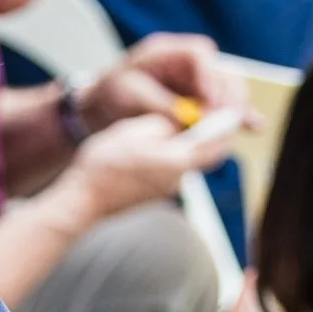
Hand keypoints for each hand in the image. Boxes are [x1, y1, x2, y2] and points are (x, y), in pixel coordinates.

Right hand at [55, 113, 233, 222]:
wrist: (82, 200)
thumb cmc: (105, 164)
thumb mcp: (135, 129)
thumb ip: (163, 124)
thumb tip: (177, 124)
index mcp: (178, 160)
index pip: (217, 143)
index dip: (226, 125)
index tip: (230, 110)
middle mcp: (177, 179)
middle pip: (206, 156)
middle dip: (212, 136)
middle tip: (209, 116)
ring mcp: (164, 190)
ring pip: (187, 163)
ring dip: (189, 146)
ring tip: (179, 127)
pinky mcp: (151, 194)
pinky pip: (170, 172)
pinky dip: (171, 157)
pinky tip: (155, 146)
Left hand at [81, 33, 251, 134]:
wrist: (101, 103)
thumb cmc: (112, 95)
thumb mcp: (132, 98)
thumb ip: (162, 107)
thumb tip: (192, 120)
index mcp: (168, 51)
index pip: (200, 57)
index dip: (210, 80)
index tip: (213, 105)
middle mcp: (188, 61)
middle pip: (221, 70)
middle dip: (230, 95)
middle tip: (232, 120)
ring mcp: (196, 78)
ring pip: (228, 86)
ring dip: (238, 106)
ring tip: (247, 126)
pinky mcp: (200, 97)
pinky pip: (223, 103)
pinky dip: (235, 115)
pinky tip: (254, 126)